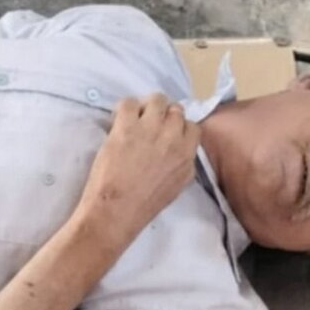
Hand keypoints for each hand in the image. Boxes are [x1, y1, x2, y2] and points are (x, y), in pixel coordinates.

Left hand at [76, 93, 200, 246]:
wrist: (117, 210)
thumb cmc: (144, 205)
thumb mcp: (176, 186)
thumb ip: (181, 164)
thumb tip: (177, 150)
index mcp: (187, 156)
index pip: (192, 127)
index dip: (177, 126)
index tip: (165, 132)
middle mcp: (173, 138)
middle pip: (175, 110)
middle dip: (163, 115)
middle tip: (148, 125)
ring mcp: (151, 129)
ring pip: (157, 100)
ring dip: (146, 107)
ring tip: (134, 119)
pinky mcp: (127, 126)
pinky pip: (129, 102)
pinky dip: (124, 109)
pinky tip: (118, 121)